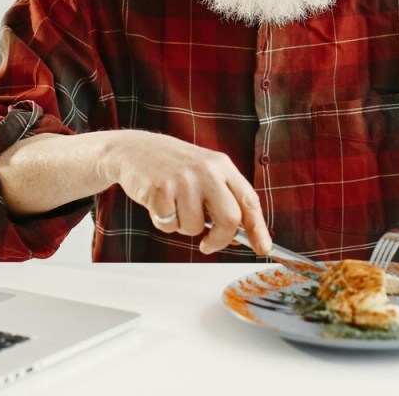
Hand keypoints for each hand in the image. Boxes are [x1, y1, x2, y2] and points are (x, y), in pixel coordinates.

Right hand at [105, 132, 271, 255]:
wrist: (135, 149)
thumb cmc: (173, 167)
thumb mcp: (204, 173)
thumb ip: (222, 199)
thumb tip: (237, 236)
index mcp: (222, 165)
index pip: (249, 200)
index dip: (258, 228)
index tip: (263, 248)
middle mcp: (207, 170)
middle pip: (230, 219)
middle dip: (220, 240)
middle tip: (208, 245)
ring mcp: (184, 179)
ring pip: (195, 228)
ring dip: (184, 226)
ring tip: (174, 205)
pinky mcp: (160, 190)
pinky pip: (170, 226)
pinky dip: (165, 223)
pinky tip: (159, 203)